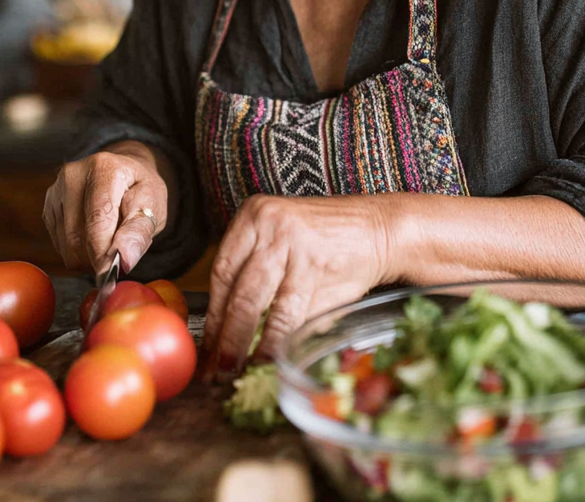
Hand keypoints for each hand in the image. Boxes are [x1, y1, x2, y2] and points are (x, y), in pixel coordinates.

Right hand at [43, 140, 169, 273]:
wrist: (126, 174)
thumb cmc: (141, 190)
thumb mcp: (153, 206)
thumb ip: (139, 232)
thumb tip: (124, 259)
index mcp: (104, 168)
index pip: (97, 221)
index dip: (103, 254)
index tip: (113, 274)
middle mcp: (74, 175)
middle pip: (77, 237)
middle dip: (98, 257)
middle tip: (119, 254)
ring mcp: (57, 190)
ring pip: (66, 246)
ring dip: (88, 257)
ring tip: (108, 240)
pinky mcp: (48, 206)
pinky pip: (59, 246)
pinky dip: (78, 252)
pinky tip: (93, 236)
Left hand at [202, 194, 392, 374]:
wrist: (379, 230)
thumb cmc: (329, 242)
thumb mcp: (283, 243)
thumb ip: (256, 275)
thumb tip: (224, 330)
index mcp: (253, 214)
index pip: (222, 271)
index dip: (212, 314)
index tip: (204, 346)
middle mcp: (267, 223)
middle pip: (234, 289)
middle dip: (222, 336)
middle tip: (214, 368)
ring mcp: (290, 243)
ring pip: (253, 303)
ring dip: (241, 344)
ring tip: (234, 371)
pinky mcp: (313, 265)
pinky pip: (286, 313)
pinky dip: (273, 341)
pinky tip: (267, 359)